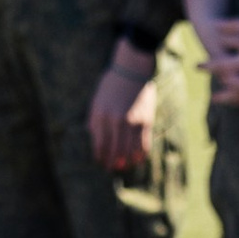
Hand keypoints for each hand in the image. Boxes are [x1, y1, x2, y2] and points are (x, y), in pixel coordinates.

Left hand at [87, 45, 158, 173]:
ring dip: (126, 162)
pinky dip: (140, 155)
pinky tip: (137, 158)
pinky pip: (143, 145)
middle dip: (112, 162)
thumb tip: (93, 137)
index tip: (100, 162)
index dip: (100, 156)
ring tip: (124, 166)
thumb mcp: (97, 100)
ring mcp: (132, 121)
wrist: (131, 69)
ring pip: (129, 151)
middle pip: (114, 150)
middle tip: (112, 168)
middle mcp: (116, 120)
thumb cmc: (111, 84)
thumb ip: (94, 119)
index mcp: (101, 115)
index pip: (99, 144)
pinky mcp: (145, 121)